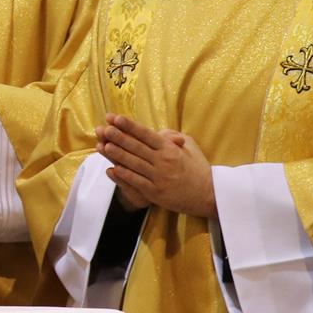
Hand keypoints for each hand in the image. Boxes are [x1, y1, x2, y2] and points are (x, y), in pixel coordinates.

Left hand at [96, 114, 215, 217]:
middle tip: (103, 128)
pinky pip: (136, 182)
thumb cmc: (198, 168)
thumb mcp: (189, 147)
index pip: (146, 134)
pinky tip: (112, 168)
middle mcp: (163, 161)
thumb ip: (172, 137)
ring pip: (133, 163)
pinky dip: (123, 175)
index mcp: (170, 148)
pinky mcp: (155, 192)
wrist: (209, 195)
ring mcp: (158, 177)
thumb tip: (157, 132)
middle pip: (136, 147)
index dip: (129, 126)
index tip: (115, 118)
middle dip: (118, 136)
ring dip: (117, 154)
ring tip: (103, 145)